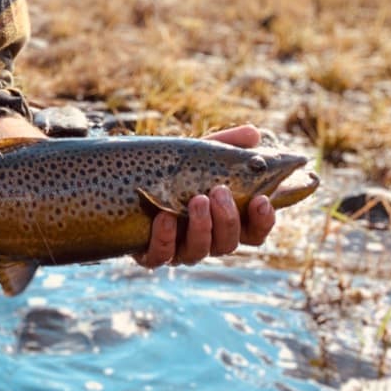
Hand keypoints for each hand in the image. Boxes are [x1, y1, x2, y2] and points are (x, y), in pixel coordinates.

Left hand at [134, 125, 277, 268]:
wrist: (127, 181)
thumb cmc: (172, 171)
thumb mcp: (198, 155)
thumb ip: (226, 145)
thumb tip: (253, 133)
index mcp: (223, 221)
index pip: (254, 232)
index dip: (263, 221)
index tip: (261, 200)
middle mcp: (205, 240)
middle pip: (228, 244)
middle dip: (227, 219)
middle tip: (219, 192)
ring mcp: (178, 250)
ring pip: (198, 252)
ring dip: (201, 227)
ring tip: (196, 200)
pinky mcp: (150, 254)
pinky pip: (160, 256)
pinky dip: (164, 239)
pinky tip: (164, 217)